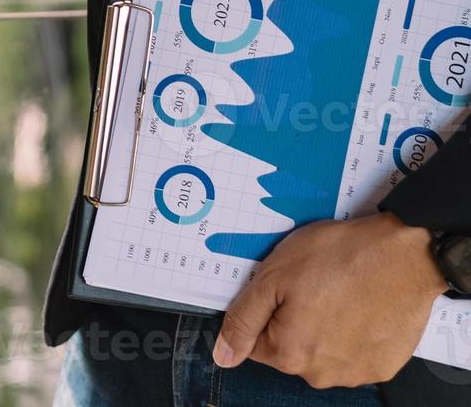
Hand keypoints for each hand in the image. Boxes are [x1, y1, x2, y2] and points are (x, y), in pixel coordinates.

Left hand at [214, 211, 444, 388]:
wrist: (405, 254)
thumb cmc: (341, 258)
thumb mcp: (273, 277)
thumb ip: (243, 319)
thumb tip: (223, 354)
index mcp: (290, 354)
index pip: (255, 342)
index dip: (266, 310)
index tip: (284, 290)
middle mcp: (322, 374)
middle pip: (289, 348)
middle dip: (293, 319)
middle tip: (313, 287)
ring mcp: (357, 372)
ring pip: (322, 351)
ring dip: (324, 327)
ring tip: (339, 293)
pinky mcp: (384, 364)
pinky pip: (354, 352)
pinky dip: (354, 332)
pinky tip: (359, 306)